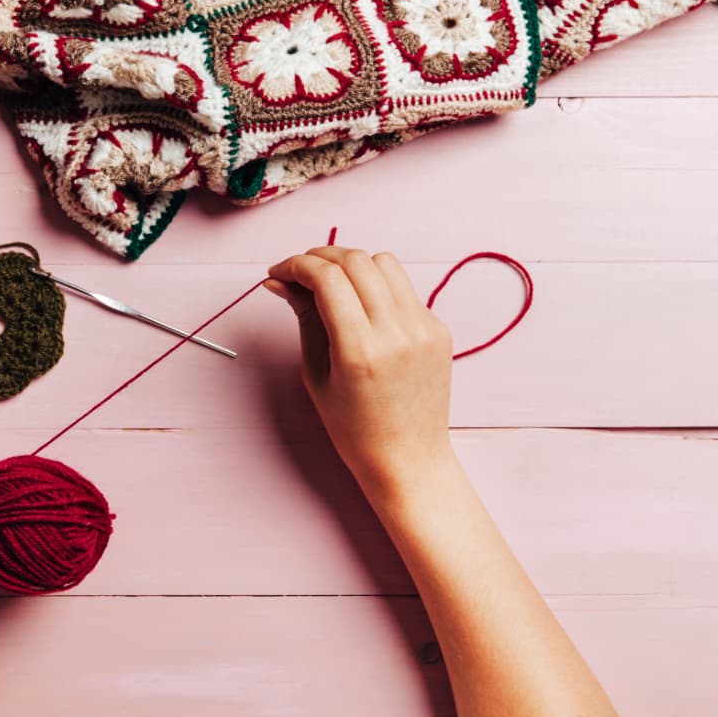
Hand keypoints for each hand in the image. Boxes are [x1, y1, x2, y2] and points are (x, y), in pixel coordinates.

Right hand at [266, 246, 454, 498]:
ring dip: (352, 263)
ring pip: (384, 262)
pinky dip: (377, 285)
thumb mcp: (317, 374)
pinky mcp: (439, 329)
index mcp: (360, 349)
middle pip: (356, 260)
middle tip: (299, 272)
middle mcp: (396, 332)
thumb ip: (304, 317)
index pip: (327, 277)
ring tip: (331, 283)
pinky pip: (404, 287)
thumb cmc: (354, 428)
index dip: (296, 265)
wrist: (407, 459)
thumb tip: (279, 281)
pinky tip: (361, 306)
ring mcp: (424, 328)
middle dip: (320, 257)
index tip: (278, 272)